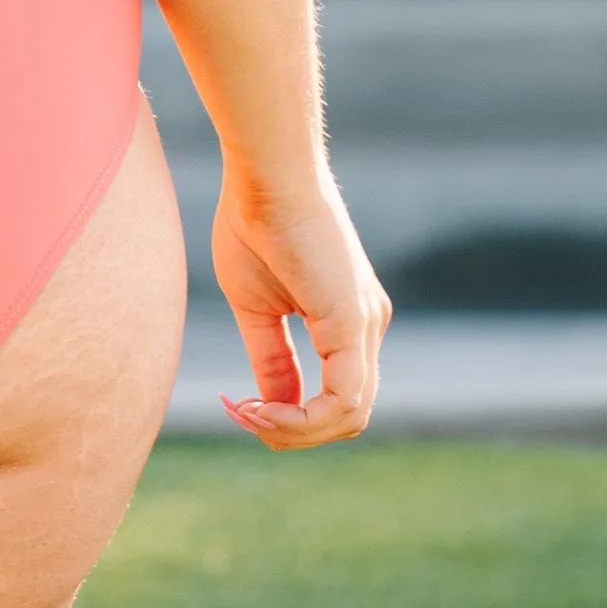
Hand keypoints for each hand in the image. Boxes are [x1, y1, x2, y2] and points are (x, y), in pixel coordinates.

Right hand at [213, 164, 388, 450]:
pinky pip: (342, 399)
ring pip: (350, 417)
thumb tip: (269, 406)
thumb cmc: (255, 222)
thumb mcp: (257, 307)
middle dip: (293, 433)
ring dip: (293, 431)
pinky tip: (258, 408)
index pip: (337, 398)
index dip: (289, 418)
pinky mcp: (353, 321)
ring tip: (246, 413)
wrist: (265, 174)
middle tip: (241, 417)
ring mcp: (366, 325)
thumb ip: (271, 358)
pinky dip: (300, 418)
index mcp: (349, 322)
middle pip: (349, 418)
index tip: (237, 406)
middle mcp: (369, 327)